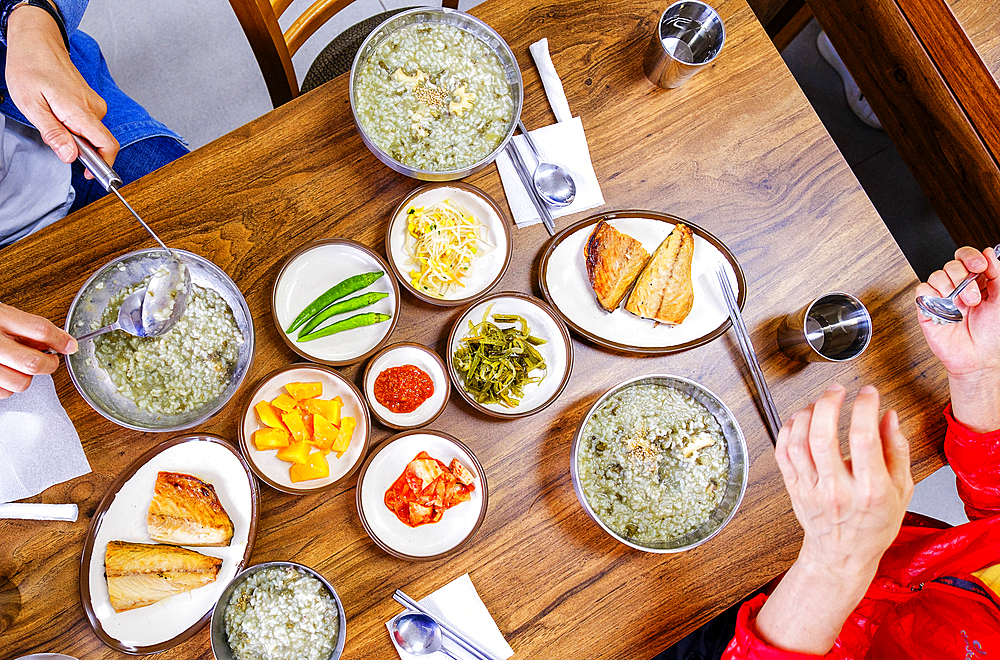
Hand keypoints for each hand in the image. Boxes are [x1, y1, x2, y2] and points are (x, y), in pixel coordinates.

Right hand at [0, 302, 77, 397]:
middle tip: (50, 361)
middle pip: (33, 363)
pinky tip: (2, 373)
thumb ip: (24, 326)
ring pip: (20, 383)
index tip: (70, 345)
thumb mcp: (0, 314)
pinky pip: (3, 394)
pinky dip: (8, 387)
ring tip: (19, 366)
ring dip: (26, 377)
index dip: (60, 339)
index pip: (39, 329)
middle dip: (49, 365)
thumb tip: (59, 340)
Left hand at [4, 2, 117, 171]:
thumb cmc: (30, 67)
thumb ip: (53, 133)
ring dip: (75, 135)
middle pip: (98, 142)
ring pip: (91, 132)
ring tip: (51, 118)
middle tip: (55, 140)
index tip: (91, 176)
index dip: (103, 165)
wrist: (37, 40)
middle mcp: (94, 108)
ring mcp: (94, 103)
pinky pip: (88, 122)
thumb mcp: (30, 105)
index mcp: (80, 111)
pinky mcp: (91, 100)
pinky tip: (57, 112)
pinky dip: (75, 125)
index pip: (107, 145)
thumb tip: (70, 156)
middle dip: (80, 149)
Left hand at [753, 384, 912, 654]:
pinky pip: (783, 453)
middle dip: (828, 404)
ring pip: (798, 443)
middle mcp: (837, 489)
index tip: (869, 393)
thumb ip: (897, 450)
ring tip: (818, 403)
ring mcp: (811, 489)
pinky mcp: (794, 488)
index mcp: (870, 490)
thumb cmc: (874, 525)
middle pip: (822, 437)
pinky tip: (799, 420)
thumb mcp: (902, 491)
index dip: (865, 408)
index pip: (863, 439)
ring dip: (806, 414)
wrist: (842, 556)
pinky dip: (787, 430)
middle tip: (836, 390)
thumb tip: (889, 416)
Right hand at [917, 246, 999, 431]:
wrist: (978, 358)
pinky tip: (945, 309)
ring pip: (937, 275)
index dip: (971, 257)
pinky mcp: (926, 308)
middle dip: (964, 278)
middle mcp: (958, 288)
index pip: (968, 257)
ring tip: (962, 308)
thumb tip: (988, 253)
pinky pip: (922, 290)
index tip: (980, 266)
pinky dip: (933, 297)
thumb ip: (997, 275)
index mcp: (977, 282)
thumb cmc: (992, 334)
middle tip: (973, 297)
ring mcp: (942, 297)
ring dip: (951, 290)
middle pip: (952, 264)